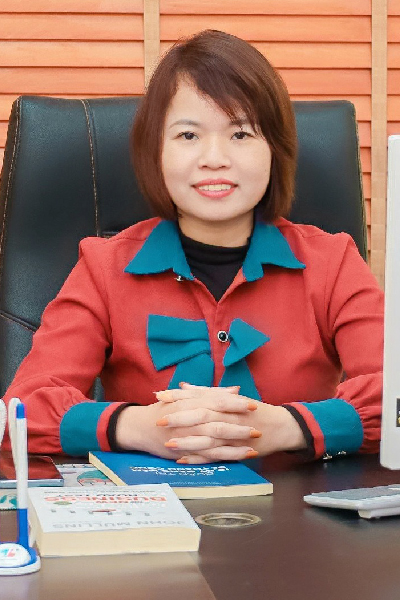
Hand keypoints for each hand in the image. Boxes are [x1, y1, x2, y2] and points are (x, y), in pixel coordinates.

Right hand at [115, 386, 259, 461]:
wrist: (139, 427)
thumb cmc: (164, 409)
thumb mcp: (185, 396)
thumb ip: (211, 393)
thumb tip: (235, 390)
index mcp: (189, 403)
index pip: (215, 402)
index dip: (234, 404)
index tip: (252, 405)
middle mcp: (188, 420)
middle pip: (216, 422)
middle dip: (239, 424)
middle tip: (258, 426)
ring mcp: (186, 437)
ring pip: (214, 440)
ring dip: (235, 443)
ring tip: (253, 444)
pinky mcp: (185, 452)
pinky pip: (208, 456)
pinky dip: (225, 456)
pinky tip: (240, 456)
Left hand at [156, 383, 306, 462]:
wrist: (281, 426)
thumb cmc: (253, 410)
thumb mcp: (230, 398)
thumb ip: (207, 391)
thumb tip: (184, 386)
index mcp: (225, 400)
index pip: (198, 396)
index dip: (178, 396)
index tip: (160, 396)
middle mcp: (228, 415)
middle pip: (201, 414)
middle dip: (179, 417)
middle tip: (159, 420)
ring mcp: (233, 433)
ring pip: (208, 436)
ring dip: (187, 440)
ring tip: (168, 443)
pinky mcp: (237, 449)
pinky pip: (217, 455)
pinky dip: (200, 458)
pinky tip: (184, 460)